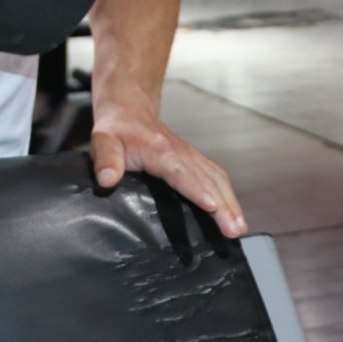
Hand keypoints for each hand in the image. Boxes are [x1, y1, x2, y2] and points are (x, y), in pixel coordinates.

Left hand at [91, 96, 247, 238]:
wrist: (129, 110)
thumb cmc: (116, 129)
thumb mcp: (102, 141)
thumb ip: (105, 159)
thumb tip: (107, 179)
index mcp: (160, 151)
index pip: (180, 173)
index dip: (196, 190)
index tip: (212, 206)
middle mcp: (181, 153)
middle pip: (207, 180)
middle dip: (224, 206)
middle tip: (234, 231)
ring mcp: (190, 156)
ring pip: (217, 179)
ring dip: (231, 203)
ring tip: (240, 228)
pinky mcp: (194, 160)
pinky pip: (216, 177)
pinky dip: (229, 195)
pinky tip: (234, 212)